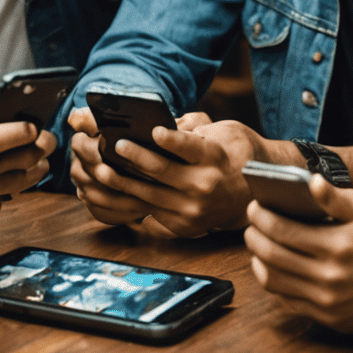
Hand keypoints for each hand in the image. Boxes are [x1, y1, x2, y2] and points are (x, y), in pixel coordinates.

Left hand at [70, 112, 292, 237]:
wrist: (249, 194)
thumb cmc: (232, 153)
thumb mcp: (222, 132)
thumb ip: (193, 129)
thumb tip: (160, 126)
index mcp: (215, 158)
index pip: (190, 148)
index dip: (171, 140)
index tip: (154, 130)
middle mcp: (205, 186)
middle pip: (164, 172)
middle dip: (136, 157)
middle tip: (116, 145)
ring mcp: (194, 210)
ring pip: (152, 195)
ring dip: (124, 182)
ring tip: (103, 169)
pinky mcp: (185, 226)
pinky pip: (153, 212)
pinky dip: (133, 199)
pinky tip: (117, 188)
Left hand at [244, 176, 352, 333]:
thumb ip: (337, 198)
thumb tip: (309, 182)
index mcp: (339, 247)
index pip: (282, 231)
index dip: (262, 216)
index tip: (254, 204)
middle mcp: (330, 280)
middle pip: (272, 258)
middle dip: (255, 237)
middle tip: (252, 223)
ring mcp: (331, 304)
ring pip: (277, 284)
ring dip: (261, 262)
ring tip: (260, 245)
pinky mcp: (336, 321)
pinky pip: (293, 304)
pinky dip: (279, 285)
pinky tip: (279, 270)